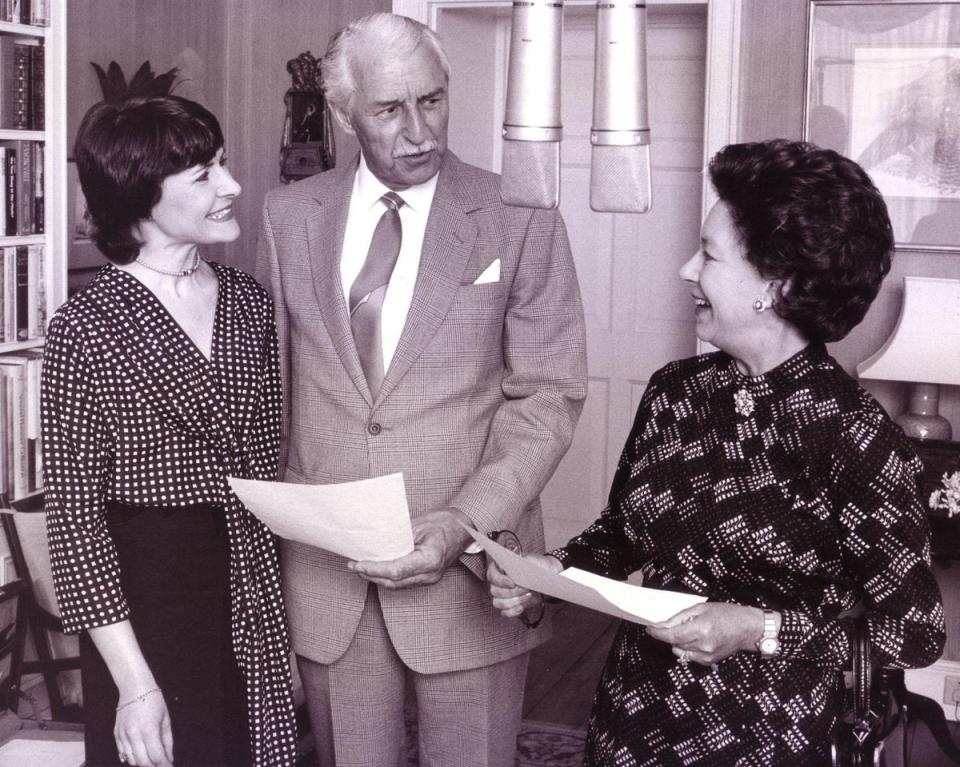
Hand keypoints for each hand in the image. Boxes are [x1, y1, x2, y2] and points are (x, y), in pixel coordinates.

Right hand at [114, 688, 173, 766]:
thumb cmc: (153, 701)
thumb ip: (167, 742)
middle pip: (143, 762)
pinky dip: (132, 758)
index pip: (156, 757)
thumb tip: (169, 758)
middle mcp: (134, 735)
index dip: (164, 765)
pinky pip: (123, 754)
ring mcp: (123, 736)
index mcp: (149, 729)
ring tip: (151, 758)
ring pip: (132, 761)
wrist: (134, 688)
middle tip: (161, 764)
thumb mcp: (166, 720)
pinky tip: (140, 754)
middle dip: (154, 766)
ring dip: (143, 763)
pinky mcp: (116, 735)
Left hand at [349, 509, 472, 588]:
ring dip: (377, 578)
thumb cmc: (444, 522)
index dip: (374, 569)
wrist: (463, 528)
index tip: (358, 564)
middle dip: (371, 575)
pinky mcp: (427, 578)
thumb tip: (373, 542)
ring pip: (397, 585)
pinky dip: (388, 577)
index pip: (395, 571)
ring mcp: (430, 579)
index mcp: (430, 559)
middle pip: (393, 582)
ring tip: (360, 568)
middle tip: (353, 565)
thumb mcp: (418, 524)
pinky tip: (377, 569)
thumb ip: (397, 537)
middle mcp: (430, 574)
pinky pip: (403, 582)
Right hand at [487, 553, 560, 618]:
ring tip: (527, 596)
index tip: (512, 583)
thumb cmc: (535, 568)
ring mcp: (500, 596)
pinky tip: (521, 607)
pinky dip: (513, 611)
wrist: (543, 580)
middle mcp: (496, 583)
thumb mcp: (531, 562)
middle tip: (525, 589)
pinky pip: (505, 612)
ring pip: (498, 603)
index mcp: (498, 569)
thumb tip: (521, 567)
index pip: (492, 575)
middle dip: (511, 592)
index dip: (500, 581)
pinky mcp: (508, 606)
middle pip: (495, 591)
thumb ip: (524, 563)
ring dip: (513, 601)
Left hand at [645, 602, 766, 666]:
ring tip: (688, 631)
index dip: (657, 633)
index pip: (671, 636)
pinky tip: (695, 640)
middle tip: (671, 625)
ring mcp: (706, 656)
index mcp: (701, 629)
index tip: (649, 629)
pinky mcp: (709, 662)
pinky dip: (687, 648)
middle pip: (673, 644)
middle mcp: (703, 645)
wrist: (747, 629)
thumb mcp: (701, 608)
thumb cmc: (726, 614)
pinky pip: (689, 657)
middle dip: (668, 635)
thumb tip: (663, 624)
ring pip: (680, 651)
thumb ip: (680, 617)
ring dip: (677, 642)